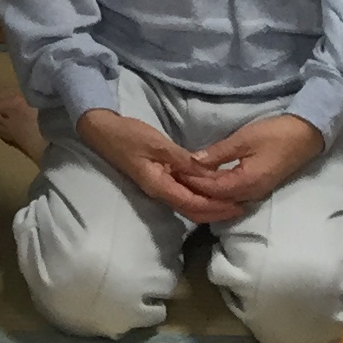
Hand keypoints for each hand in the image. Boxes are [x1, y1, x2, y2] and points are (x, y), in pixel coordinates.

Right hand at [77, 108, 248, 226]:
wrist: (101, 131)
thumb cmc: (128, 135)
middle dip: (217, 212)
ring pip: (188, 205)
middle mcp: (159, 192)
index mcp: (160, 186)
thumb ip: (182, 159)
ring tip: (230, 201)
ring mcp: (157, 187)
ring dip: (209, 206)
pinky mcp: (157, 180)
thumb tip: (208, 173)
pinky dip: (198, 196)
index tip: (238, 205)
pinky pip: (182, 194)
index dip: (217, 207)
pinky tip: (208, 189)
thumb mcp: (157, 143)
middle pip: (192, 211)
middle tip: (241, 207)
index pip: (194, 205)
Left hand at [185, 113, 324, 208]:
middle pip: (216, 199)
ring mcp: (255, 192)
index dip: (192, 181)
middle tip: (174, 178)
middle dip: (195, 189)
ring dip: (205, 190)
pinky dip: (217, 189)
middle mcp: (250, 194)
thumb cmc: (274, 135)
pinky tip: (206, 180)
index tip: (173, 173)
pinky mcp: (258, 186)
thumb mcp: (243, 140)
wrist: (305, 136)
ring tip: (185, 179)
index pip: (211, 189)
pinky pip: (232, 194)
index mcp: (246, 183)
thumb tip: (192, 161)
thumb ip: (218, 153)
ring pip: (224, 198)